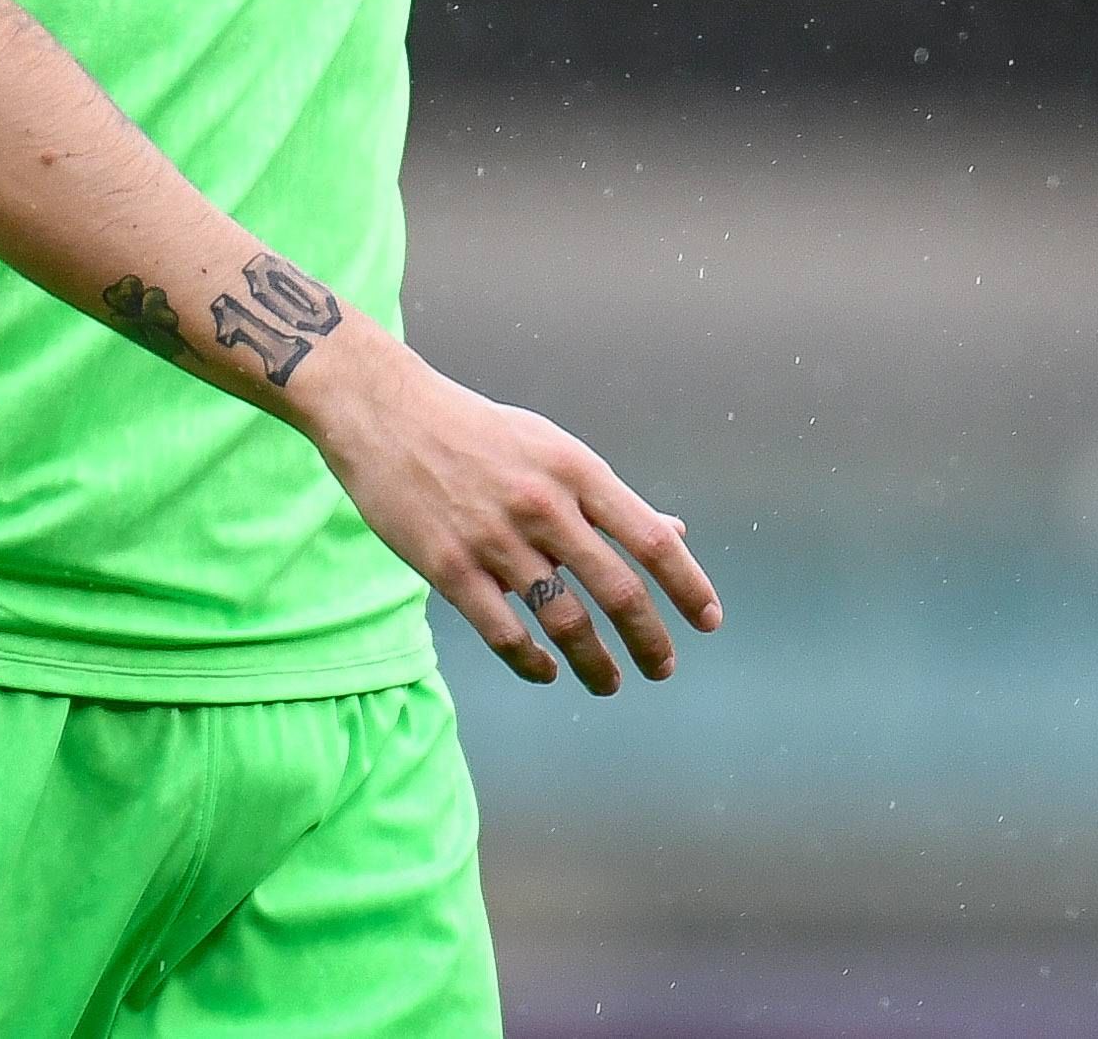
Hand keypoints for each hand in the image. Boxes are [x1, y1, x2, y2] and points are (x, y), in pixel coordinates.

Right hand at [291, 330, 723, 692]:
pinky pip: (504, 633)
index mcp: (576, 470)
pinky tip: (546, 673)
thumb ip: (608, 500)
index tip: (708, 620)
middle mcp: (544, 506)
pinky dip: (532, 663)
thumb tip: (675, 533)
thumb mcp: (553, 450)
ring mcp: (495, 539)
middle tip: (664, 667)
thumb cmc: (480, 433)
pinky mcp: (448, 567)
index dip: (687, 585)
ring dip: (595, 663)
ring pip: (563, 621)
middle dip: (649, 639)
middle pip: (617, 589)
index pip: (651, 539)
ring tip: (610, 683)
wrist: (388, 414)